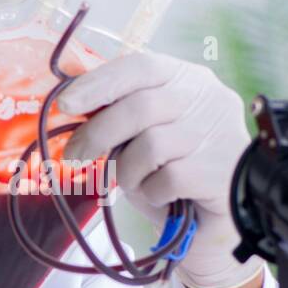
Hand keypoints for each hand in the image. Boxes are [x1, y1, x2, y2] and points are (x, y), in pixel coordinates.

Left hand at [58, 53, 262, 287]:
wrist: (217, 220)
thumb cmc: (173, 172)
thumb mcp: (143, 135)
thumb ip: (120, 116)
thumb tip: (72, 108)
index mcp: (188, 80)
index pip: (141, 67)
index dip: (99, 83)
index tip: (66, 104)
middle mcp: (209, 99)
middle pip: (141, 106)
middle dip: (98, 133)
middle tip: (75, 157)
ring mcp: (220, 134)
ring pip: (151, 145)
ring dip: (128, 171)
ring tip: (135, 184)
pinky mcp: (222, 172)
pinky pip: (167, 179)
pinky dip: (153, 193)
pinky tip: (162, 197)